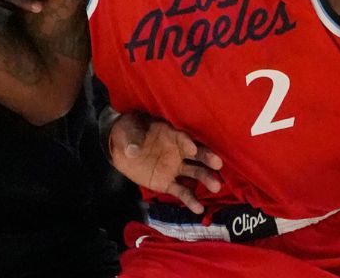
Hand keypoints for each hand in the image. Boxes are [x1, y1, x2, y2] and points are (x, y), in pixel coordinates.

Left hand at [107, 113, 223, 214]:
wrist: (121, 147)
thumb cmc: (129, 131)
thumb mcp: (128, 130)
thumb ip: (133, 139)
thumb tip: (133, 150)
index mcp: (170, 135)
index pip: (181, 138)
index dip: (186, 142)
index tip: (192, 148)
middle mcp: (178, 151)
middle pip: (195, 155)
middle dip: (207, 159)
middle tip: (218, 165)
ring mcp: (174, 168)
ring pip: (193, 173)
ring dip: (205, 179)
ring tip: (216, 186)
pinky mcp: (168, 183)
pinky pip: (181, 191)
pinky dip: (190, 200)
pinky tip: (198, 209)